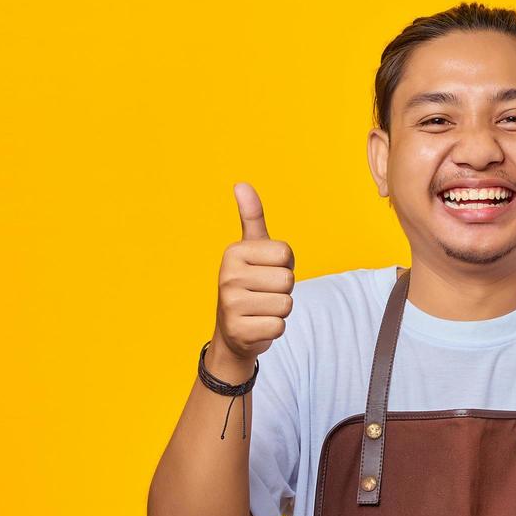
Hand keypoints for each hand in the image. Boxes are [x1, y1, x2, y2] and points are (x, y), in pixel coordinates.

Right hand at [213, 182, 296, 362]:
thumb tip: (241, 184)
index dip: (284, 265)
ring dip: (279, 310)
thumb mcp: (251, 249)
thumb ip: (251, 217)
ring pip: (286, 305)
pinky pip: (279, 326)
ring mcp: (231, 305)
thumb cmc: (249, 284)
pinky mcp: (239, 331)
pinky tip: (257, 325)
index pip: (285, 254)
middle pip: (288, 280)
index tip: (266, 272)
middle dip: (283, 290)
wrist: (232, 331)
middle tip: (264, 293)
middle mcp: (227, 276)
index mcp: (234, 252)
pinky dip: (274, 328)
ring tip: (261, 309)